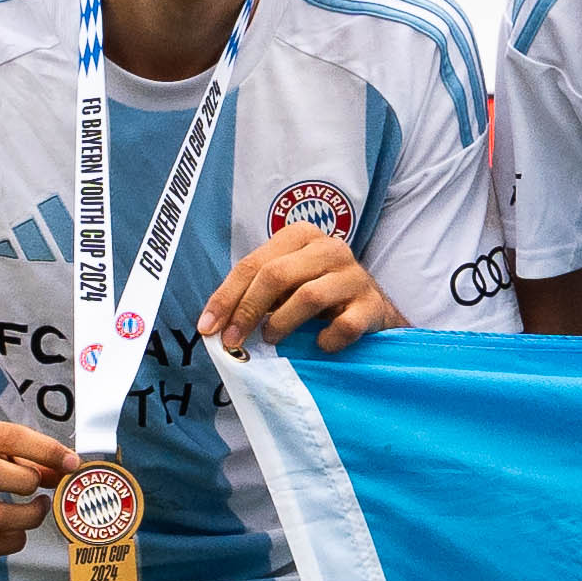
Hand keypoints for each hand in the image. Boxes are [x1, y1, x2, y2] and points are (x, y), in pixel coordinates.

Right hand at [0, 410, 71, 559]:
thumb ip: (35, 455)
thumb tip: (68, 469)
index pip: (8, 437)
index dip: (46, 451)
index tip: (71, 463)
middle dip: (28, 484)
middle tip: (42, 491)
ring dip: (26, 518)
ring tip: (37, 511)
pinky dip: (11, 542)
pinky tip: (18, 531)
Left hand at [201, 227, 404, 352]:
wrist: (373, 311)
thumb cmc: (320, 295)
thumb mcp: (287, 284)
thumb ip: (256, 293)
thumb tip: (214, 323)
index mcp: (301, 236)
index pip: (254, 264)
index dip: (226, 297)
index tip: (208, 327)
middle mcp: (330, 248)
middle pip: (276, 275)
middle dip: (247, 311)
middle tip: (233, 341)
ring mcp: (354, 276)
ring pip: (308, 297)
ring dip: (281, 323)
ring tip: (272, 339)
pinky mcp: (372, 305)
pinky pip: (343, 325)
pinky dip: (326, 340)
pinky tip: (319, 344)